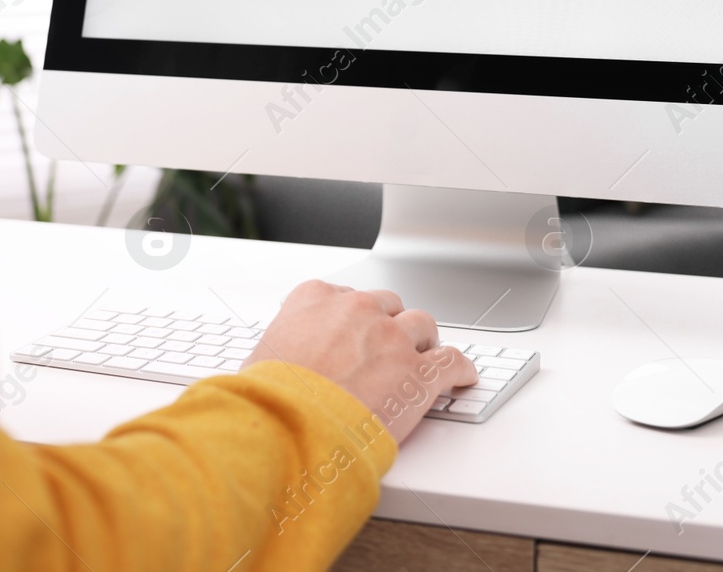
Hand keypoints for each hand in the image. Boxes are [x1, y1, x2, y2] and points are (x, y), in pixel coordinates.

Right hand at [245, 280, 477, 443]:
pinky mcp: (418, 373)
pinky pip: (452, 361)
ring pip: (422, 325)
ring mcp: (390, 338)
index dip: (353, 318)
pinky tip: (462, 377)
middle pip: (387, 305)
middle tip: (388, 349)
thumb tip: (273, 368)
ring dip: (424, 342)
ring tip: (424, 359)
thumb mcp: (259, 360)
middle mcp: (356, 311)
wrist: (289, 426)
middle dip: (389, 325)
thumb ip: (279, 350)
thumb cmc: (268, 400)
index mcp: (314, 300)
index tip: (356, 332)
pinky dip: (460, 369)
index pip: (344, 296)